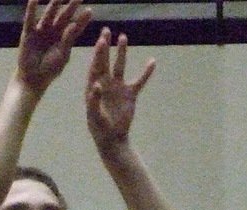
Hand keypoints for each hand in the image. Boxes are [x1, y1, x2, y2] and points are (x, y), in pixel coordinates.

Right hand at [17, 0, 92, 95]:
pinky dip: (31, 8)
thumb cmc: (49, 70)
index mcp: (65, 39)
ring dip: (54, 3)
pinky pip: (30, 18)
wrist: (33, 79)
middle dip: (71, 5)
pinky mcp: (29, 32)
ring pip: (49, 14)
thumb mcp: (62, 56)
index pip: (75, 27)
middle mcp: (54, 31)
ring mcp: (42, 30)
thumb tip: (73, 25)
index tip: (90, 11)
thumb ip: (68, 40)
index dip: (82, 19)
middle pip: (64, 16)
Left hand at [85, 27, 154, 151]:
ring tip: (123, 37)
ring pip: (120, 66)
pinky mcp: (130, 95)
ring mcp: (118, 88)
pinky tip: (152, 62)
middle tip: (106, 31)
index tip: (101, 42)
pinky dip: (146, 73)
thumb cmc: (100, 130)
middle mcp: (105, 84)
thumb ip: (94, 101)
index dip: (98, 55)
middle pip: (105, 62)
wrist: (113, 140)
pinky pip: (140, 81)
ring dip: (121, 52)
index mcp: (94, 87)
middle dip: (105, 47)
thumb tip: (96, 85)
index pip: (95, 67)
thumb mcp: (95, 116)